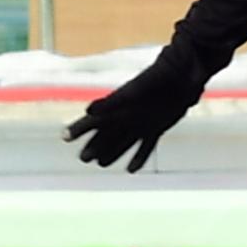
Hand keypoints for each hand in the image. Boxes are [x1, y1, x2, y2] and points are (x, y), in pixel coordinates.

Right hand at [63, 55, 207, 173]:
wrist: (182, 75)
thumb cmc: (155, 80)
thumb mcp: (133, 92)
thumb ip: (111, 103)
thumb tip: (88, 110)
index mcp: (118, 105)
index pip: (94, 120)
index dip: (79, 128)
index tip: (64, 137)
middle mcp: (128, 115)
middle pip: (107, 134)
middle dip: (94, 145)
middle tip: (83, 158)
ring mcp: (143, 122)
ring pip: (123, 141)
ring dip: (112, 152)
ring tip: (100, 163)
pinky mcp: (157, 128)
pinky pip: (146, 146)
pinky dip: (139, 158)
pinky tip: (131, 170)